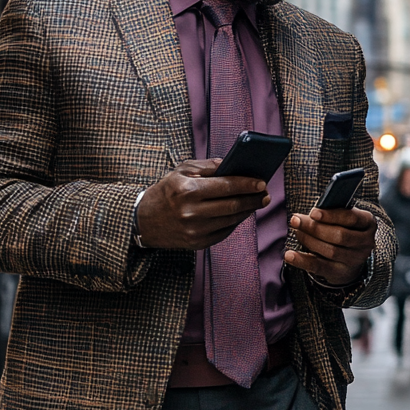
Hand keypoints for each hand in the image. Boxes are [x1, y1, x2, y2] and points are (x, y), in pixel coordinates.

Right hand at [135, 159, 268, 249]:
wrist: (143, 221)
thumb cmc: (166, 191)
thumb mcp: (181, 171)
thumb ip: (208, 166)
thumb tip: (233, 165)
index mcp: (188, 190)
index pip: (226, 186)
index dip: (247, 184)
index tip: (262, 182)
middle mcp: (192, 212)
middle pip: (232, 205)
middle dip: (253, 199)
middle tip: (265, 194)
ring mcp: (195, 230)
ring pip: (231, 219)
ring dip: (248, 211)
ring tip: (257, 202)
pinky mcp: (197, 243)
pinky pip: (224, 231)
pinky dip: (235, 221)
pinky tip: (241, 213)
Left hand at [285, 206, 376, 286]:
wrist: (352, 255)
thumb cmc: (345, 228)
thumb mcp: (345, 217)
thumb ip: (331, 213)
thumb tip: (308, 214)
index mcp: (368, 223)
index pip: (351, 218)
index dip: (331, 215)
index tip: (313, 213)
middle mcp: (365, 242)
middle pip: (339, 235)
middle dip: (315, 227)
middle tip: (296, 220)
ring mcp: (355, 259)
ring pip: (330, 251)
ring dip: (309, 240)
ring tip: (296, 232)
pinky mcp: (341, 272)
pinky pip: (320, 267)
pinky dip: (303, 261)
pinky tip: (290, 255)